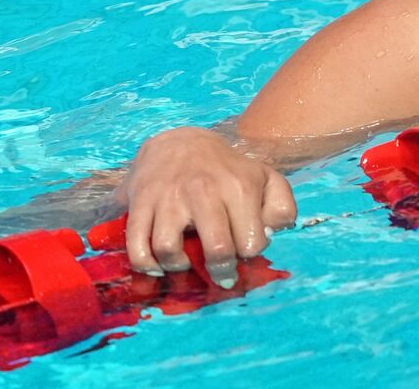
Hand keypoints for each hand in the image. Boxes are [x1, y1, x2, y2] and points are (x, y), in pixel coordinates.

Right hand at [116, 127, 297, 286]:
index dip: (250, 253)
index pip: (251, 242)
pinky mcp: (141, 202)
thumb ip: (281, 206)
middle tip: (222, 274)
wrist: (181, 143)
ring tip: (187, 263)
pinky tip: (158, 265)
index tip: (245, 250)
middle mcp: (203, 191)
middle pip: (216, 248)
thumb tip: (273, 234)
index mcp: (239, 187)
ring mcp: (169, 197)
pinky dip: (145, 264)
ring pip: (168, 249)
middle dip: (222, 270)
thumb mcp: (265, 178)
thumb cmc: (228, 170)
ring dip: (178, 267)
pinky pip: (136, 244)